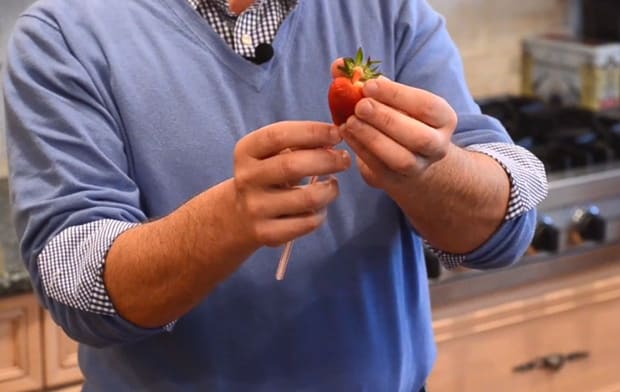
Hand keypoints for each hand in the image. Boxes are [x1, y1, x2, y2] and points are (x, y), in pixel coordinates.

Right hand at [233, 121, 350, 246]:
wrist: (238, 216)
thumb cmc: (267, 176)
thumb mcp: (272, 155)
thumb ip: (298, 143)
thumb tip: (334, 137)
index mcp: (246, 151)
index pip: (278, 135)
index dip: (312, 132)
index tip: (337, 133)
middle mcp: (247, 178)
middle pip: (293, 165)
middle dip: (327, 160)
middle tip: (344, 159)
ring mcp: (255, 208)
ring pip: (308, 198)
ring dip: (330, 190)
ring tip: (332, 185)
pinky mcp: (266, 233)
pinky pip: (307, 223)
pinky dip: (321, 213)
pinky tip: (319, 207)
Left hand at [333, 60, 456, 190]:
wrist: (410, 157)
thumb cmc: (399, 117)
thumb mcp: (391, 97)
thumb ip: (365, 78)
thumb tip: (338, 65)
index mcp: (443, 119)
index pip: (426, 105)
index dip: (397, 95)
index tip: (369, 85)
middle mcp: (437, 145)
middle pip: (418, 136)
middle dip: (386, 119)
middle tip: (359, 106)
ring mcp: (418, 167)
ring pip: (400, 158)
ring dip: (372, 138)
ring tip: (349, 122)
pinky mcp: (395, 180)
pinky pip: (379, 167)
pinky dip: (360, 149)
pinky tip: (345, 133)